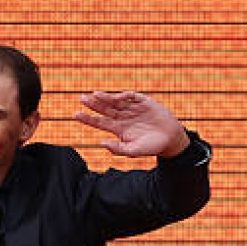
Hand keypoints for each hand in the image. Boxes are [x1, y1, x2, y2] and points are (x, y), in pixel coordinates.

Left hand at [74, 91, 190, 157]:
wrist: (172, 140)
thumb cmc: (151, 147)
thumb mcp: (134, 151)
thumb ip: (118, 149)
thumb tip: (101, 143)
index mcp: (118, 128)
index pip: (100, 122)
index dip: (88, 118)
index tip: (75, 114)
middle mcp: (123, 117)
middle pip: (105, 109)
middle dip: (94, 104)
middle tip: (82, 99)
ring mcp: (133, 109)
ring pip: (116, 102)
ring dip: (106, 98)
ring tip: (95, 94)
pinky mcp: (145, 103)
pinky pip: (133, 97)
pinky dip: (126, 96)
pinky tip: (118, 97)